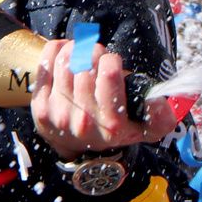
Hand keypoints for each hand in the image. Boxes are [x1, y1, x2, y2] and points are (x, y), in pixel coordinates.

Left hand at [31, 39, 178, 161]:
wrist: (80, 153)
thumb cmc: (114, 132)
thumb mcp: (144, 130)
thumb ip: (161, 117)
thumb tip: (160, 100)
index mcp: (111, 123)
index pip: (109, 72)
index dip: (111, 58)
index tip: (111, 62)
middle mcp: (84, 120)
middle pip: (85, 63)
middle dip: (93, 51)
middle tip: (96, 55)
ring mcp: (59, 113)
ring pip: (65, 61)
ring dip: (74, 48)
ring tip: (81, 52)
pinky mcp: (40, 107)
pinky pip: (46, 65)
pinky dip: (55, 50)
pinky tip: (65, 52)